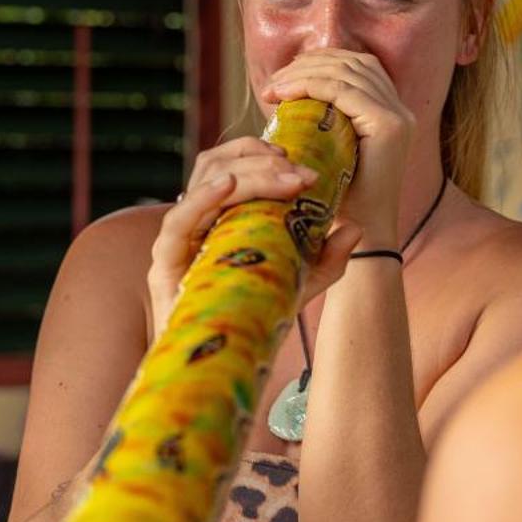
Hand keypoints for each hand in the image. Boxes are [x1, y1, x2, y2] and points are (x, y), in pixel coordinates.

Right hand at [147, 136, 363, 338]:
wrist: (216, 367)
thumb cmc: (250, 319)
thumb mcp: (297, 284)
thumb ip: (326, 259)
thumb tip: (356, 228)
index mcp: (221, 215)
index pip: (233, 165)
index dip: (263, 154)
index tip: (302, 164)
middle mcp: (198, 220)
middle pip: (219, 165)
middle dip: (262, 162)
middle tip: (300, 174)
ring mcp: (179, 239)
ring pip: (202, 183)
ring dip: (244, 172)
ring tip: (279, 176)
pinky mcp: (165, 263)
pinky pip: (178, 222)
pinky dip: (202, 198)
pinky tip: (228, 186)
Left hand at [261, 48, 413, 247]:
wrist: (360, 236)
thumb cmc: (338, 199)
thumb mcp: (330, 149)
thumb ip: (323, 119)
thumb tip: (288, 88)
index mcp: (392, 111)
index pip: (357, 66)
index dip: (320, 61)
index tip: (284, 76)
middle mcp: (401, 109)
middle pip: (353, 62)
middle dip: (308, 64)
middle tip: (273, 82)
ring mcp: (398, 116)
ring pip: (346, 72)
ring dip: (303, 74)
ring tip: (272, 89)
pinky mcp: (388, 126)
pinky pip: (344, 92)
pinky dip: (311, 86)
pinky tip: (284, 96)